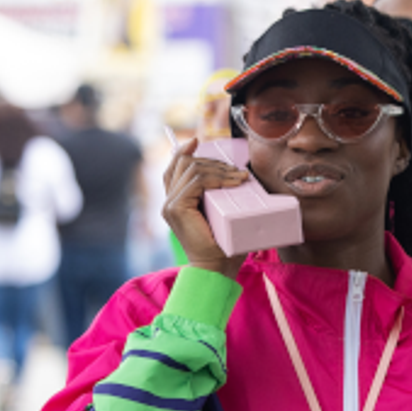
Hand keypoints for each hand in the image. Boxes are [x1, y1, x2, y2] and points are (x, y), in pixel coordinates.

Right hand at [162, 138, 245, 279]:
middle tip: (238, 172)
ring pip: (192, 169)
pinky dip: (217, 178)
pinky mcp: (176, 208)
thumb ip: (222, 198)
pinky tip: (233, 182)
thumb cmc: (225, 246)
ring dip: (220, 170)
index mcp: (176, 201)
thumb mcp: (223, 215)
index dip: (184, 151)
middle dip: (214, 163)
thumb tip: (242, 178)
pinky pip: (196, 182)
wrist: (217, 269)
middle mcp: (169, 201)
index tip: (198, 141)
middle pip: (185, 164)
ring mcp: (170, 204)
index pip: (175, 167)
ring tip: (241, 178)